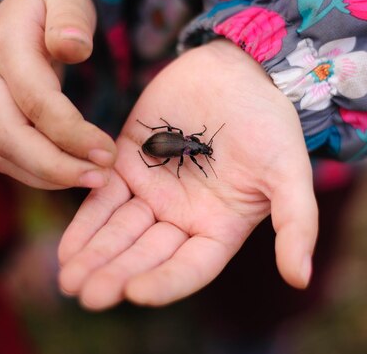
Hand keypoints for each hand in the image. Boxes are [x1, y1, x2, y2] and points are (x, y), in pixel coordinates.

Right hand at [0, 0, 115, 188]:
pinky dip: (38, 175)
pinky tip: (73, 175)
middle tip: (102, 178)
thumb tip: (74, 47)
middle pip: (9, 137)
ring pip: (3, 154)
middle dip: (55, 166)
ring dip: (48, 176)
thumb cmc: (51, 5)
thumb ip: (70, 17)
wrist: (19, 13)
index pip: (36, 101)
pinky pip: (7, 158)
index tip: (108, 153)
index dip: (71, 133)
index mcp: (8, 47)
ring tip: (94, 180)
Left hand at [58, 39, 317, 308]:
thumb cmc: (269, 123)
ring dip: (93, 255)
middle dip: (116, 274)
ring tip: (68, 279)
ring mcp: (151, 193)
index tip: (135, 292)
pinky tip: (66, 248)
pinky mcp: (126, 164)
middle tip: (86, 295)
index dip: (164, 281)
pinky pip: (102, 198)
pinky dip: (85, 221)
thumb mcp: (288, 171)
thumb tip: (300, 279)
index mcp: (218, 228)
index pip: (189, 266)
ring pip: (118, 232)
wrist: (235, 72)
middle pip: (145, 255)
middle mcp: (181, 218)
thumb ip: (296, 222)